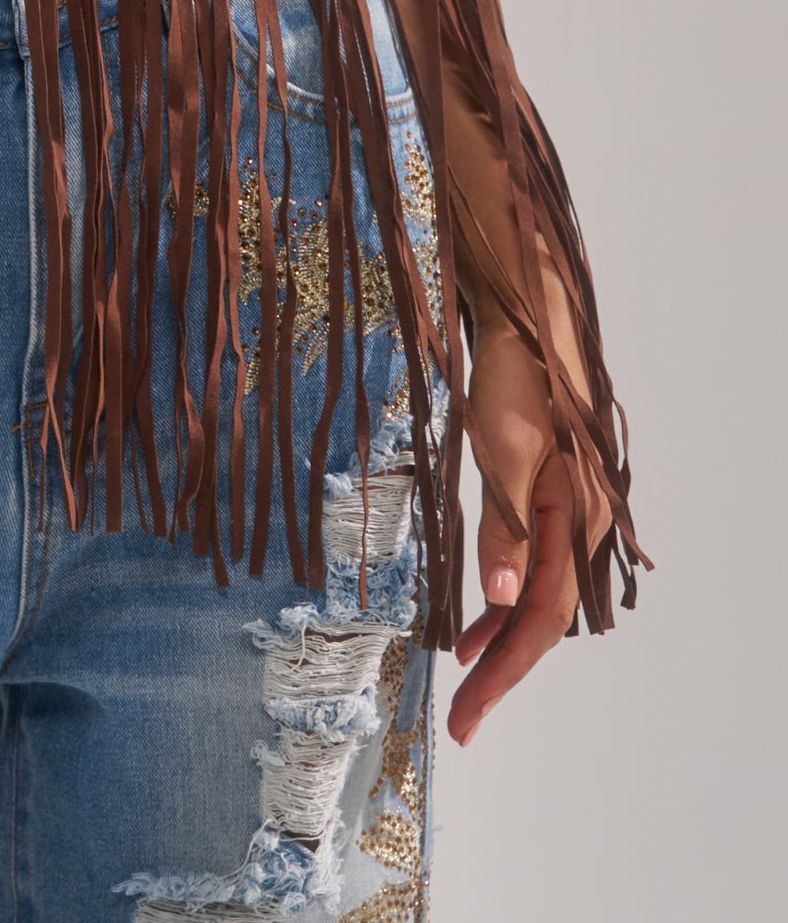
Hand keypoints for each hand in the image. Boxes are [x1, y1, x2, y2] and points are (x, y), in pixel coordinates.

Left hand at [447, 301, 611, 745]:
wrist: (528, 326)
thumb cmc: (518, 381)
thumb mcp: (501, 453)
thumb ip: (503, 527)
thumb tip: (501, 599)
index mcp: (576, 522)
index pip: (541, 619)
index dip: (504, 672)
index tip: (468, 715)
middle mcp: (581, 528)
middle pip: (545, 620)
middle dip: (503, 671)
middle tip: (464, 720)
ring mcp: (568, 517)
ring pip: (539, 598)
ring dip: (503, 639)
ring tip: (464, 676)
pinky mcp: (549, 504)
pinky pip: (532, 568)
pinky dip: (504, 600)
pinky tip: (478, 617)